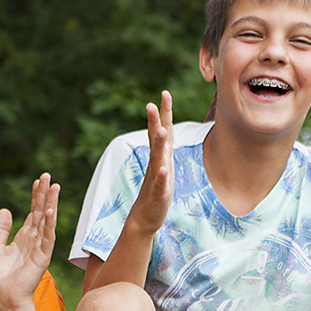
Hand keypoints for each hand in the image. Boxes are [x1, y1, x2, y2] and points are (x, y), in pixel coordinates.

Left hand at [0, 173, 59, 310]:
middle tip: (47, 176)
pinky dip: (49, 224)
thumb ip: (1, 230)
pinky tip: (50, 211)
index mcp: (24, 237)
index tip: (37, 181)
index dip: (35, 197)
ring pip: (47, 221)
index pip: (32, 212)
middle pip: (41, 212)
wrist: (4, 298)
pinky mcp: (42, 257)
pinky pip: (47, 238)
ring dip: (51, 204)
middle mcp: (34, 240)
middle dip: (44, 194)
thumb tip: (6, 210)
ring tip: (54, 187)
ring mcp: (40, 248)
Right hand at [128, 91, 175, 235]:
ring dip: (159, 145)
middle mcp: (156, 163)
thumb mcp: (164, 165)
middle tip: (152, 104)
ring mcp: (156, 178)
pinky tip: (163, 169)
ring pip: (157, 159)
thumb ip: (164, 147)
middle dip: (155, 122)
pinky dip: (161, 176)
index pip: (162, 130)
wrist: (145, 218)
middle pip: (156, 140)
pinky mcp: (158, 194)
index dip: (164, 113)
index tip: (164, 93)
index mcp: (160, 156)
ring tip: (161, 130)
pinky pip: (160, 184)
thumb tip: (166, 127)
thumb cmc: (157, 190)